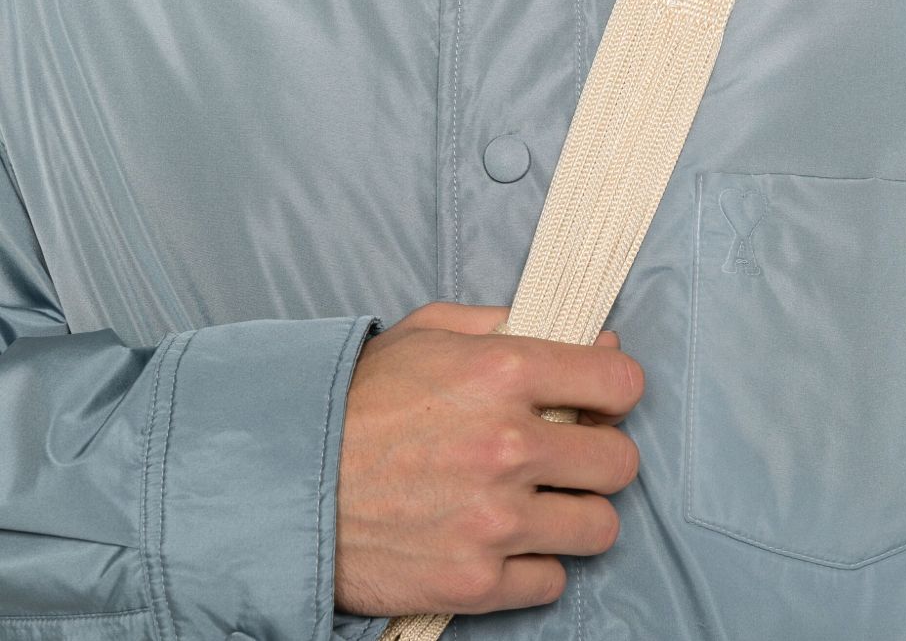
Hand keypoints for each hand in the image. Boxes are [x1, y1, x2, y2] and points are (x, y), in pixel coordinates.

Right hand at [333, 300, 643, 619]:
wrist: (285, 480)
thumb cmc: (357, 398)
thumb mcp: (426, 332)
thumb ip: (507, 324)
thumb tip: (590, 337)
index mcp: (502, 371)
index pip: (620, 380)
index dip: (616, 388)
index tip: (600, 399)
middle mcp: (509, 445)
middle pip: (620, 461)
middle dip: (600, 454)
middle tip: (567, 454)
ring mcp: (495, 520)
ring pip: (599, 526)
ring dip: (575, 512)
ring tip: (539, 501)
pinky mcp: (476, 581)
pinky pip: (553, 579)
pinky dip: (534, 563)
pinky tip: (502, 539)